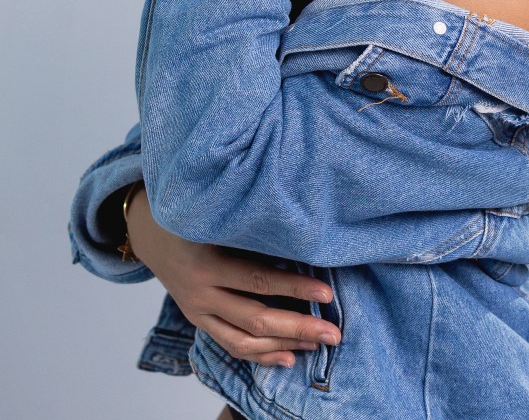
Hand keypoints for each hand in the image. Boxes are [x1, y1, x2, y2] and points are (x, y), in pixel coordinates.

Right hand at [127, 184, 341, 367]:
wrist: (149, 231)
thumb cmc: (194, 216)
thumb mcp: (218, 216)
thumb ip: (252, 231)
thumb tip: (304, 242)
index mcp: (208, 262)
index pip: (259, 280)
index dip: (294, 289)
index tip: (327, 294)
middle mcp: (201, 292)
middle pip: (256, 319)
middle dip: (299, 327)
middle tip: (334, 333)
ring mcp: (198, 311)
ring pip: (245, 340)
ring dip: (285, 345)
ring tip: (319, 344)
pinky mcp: (199, 320)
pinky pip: (231, 345)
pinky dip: (261, 355)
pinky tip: (289, 357)